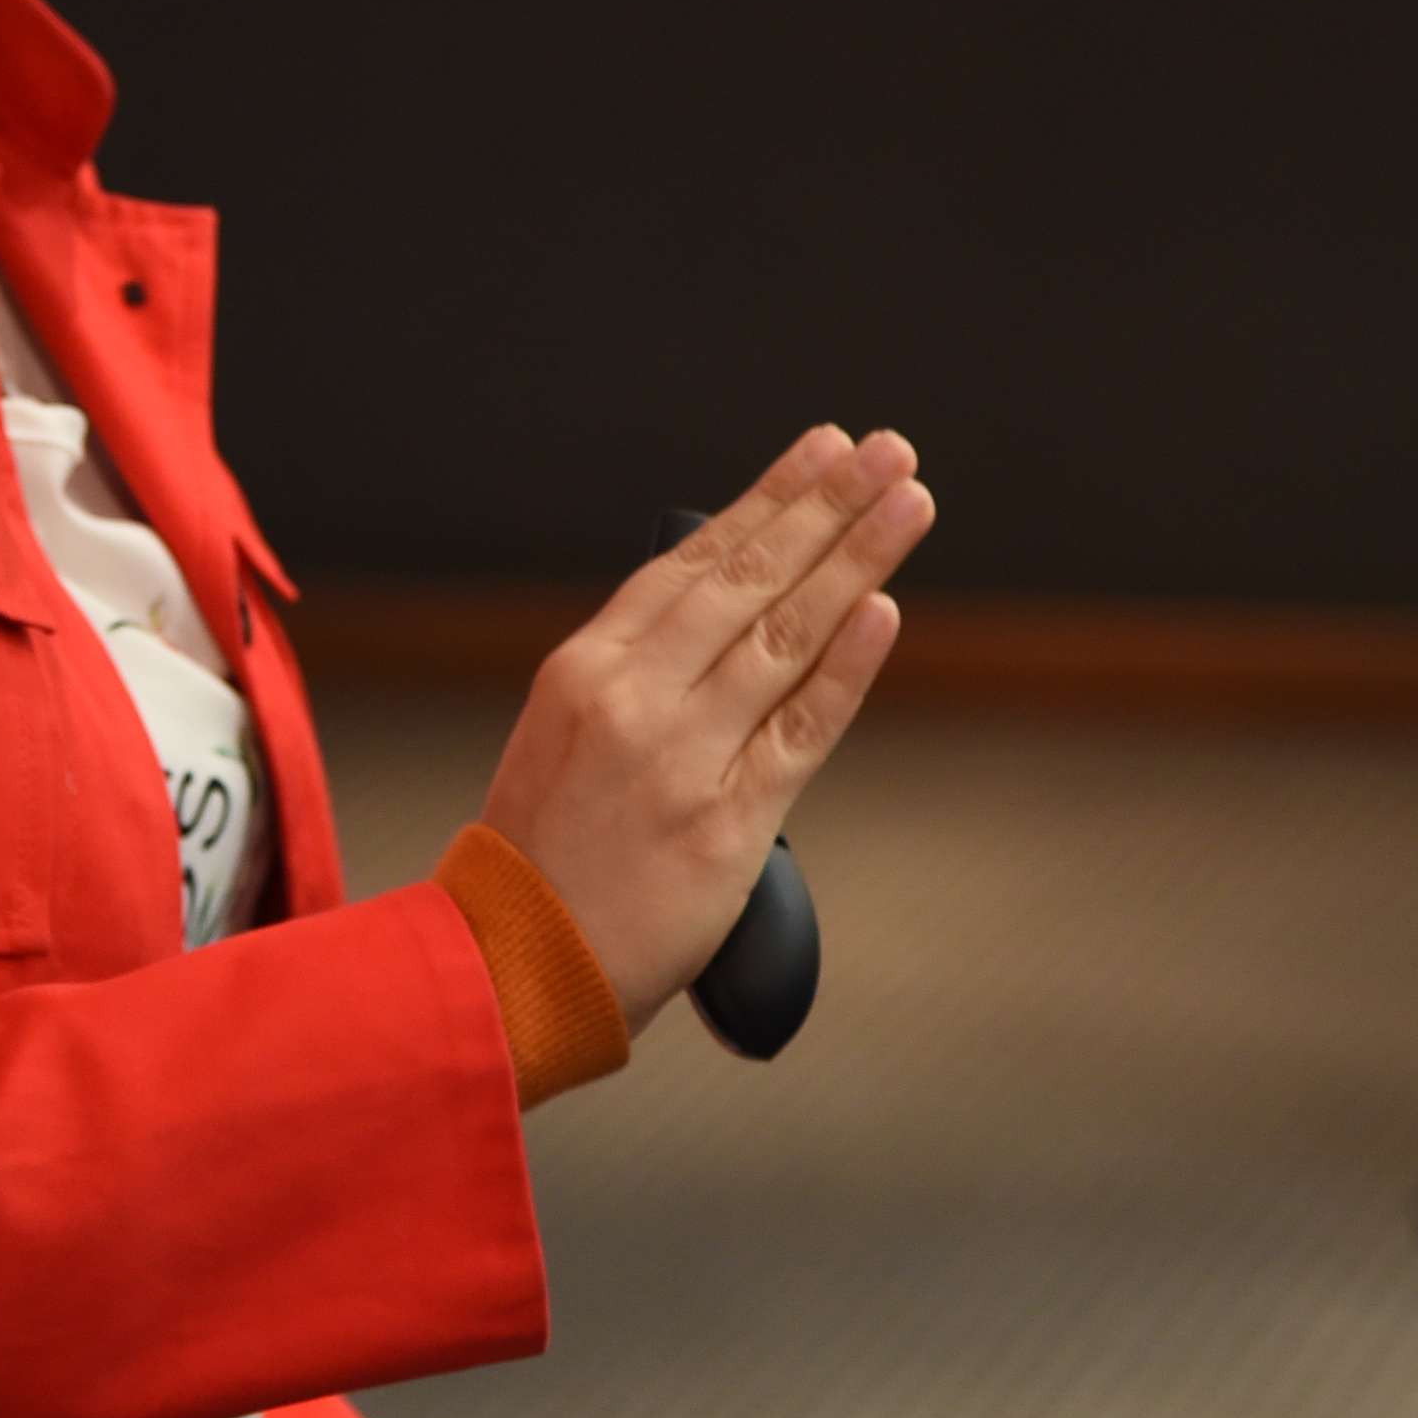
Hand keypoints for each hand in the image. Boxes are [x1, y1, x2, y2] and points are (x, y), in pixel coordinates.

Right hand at [476, 426, 932, 1030]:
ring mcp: (682, 759)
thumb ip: (641, 675)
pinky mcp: (726, 825)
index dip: (767, 500)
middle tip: (888, 451)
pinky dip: (846, 668)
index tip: (825, 452)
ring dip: (857, 560)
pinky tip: (884, 611)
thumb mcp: (563, 735)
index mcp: (586, 666)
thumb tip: (730, 613)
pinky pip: (800, 731)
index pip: (694, 561)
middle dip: (827, 506)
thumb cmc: (543, 854)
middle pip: (749, 580)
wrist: (509, 966)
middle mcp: (634, 698)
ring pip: (785, 636)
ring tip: (908, 503)